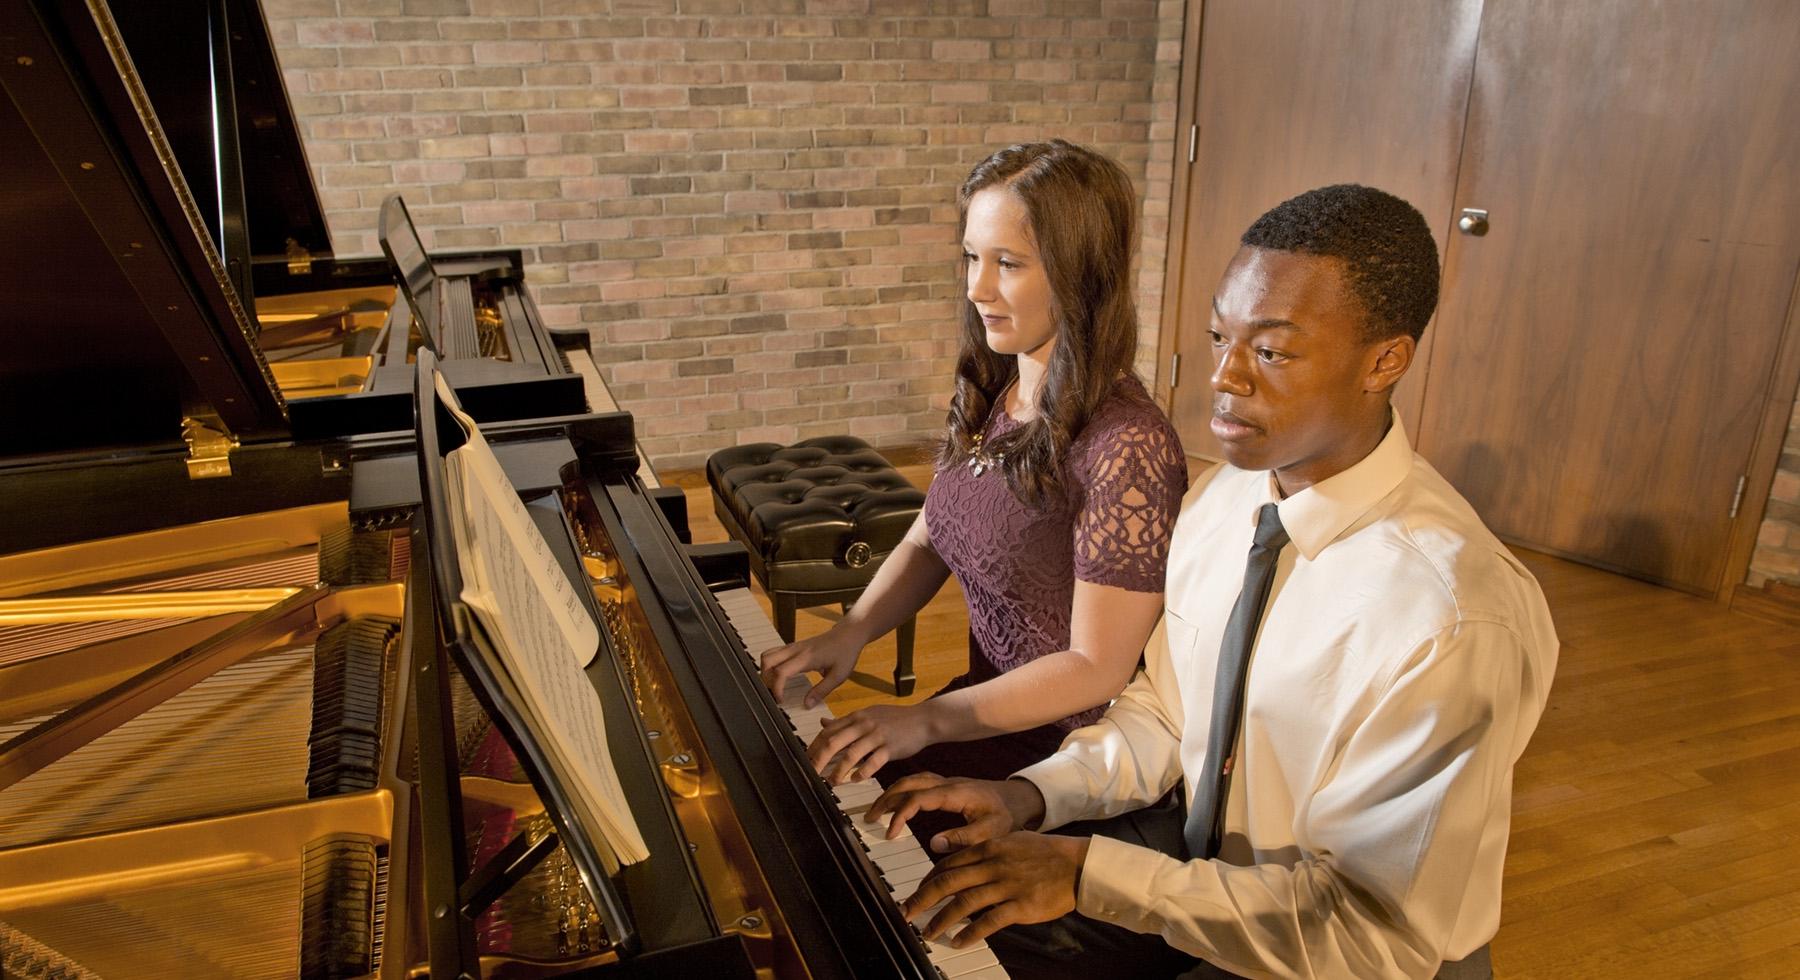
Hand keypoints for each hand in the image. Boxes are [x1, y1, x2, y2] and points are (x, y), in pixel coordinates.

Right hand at [760, 627, 861, 707]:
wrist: (848, 634)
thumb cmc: (845, 652)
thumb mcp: (838, 676)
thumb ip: (821, 691)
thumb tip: (807, 705)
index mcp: (806, 658)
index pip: (781, 672)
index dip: (776, 688)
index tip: (781, 700)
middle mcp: (796, 650)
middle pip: (767, 660)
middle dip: (765, 679)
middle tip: (775, 693)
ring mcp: (793, 647)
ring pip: (768, 655)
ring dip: (766, 671)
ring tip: (775, 686)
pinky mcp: (794, 647)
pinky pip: (774, 654)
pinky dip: (771, 666)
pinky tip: (780, 677)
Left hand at [806, 703, 934, 784]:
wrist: (923, 719)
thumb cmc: (895, 719)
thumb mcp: (868, 714)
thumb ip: (845, 721)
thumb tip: (822, 722)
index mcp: (856, 717)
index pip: (828, 731)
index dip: (814, 746)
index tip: (805, 760)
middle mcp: (863, 724)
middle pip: (834, 741)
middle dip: (819, 759)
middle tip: (810, 774)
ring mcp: (877, 735)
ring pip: (852, 753)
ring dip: (839, 770)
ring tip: (832, 782)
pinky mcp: (891, 747)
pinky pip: (874, 761)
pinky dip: (863, 772)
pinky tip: (857, 780)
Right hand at [867, 773, 1044, 852]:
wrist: (1017, 801)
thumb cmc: (1005, 817)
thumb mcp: (991, 832)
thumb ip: (965, 839)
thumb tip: (934, 844)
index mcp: (956, 793)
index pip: (919, 798)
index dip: (901, 814)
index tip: (890, 833)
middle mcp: (947, 784)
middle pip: (908, 783)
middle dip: (886, 799)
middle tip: (870, 818)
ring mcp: (945, 783)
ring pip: (911, 780)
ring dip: (891, 794)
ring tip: (875, 812)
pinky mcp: (945, 787)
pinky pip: (917, 784)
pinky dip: (901, 792)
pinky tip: (895, 806)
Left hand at [901, 831, 1089, 947]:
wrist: (1077, 864)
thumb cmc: (1047, 854)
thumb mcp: (1012, 842)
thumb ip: (987, 853)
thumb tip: (965, 866)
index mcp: (989, 848)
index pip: (948, 864)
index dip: (928, 880)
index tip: (918, 892)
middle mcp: (993, 865)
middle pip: (947, 882)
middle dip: (922, 899)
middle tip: (907, 912)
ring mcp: (1006, 886)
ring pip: (963, 903)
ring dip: (941, 919)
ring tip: (928, 932)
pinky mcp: (1020, 906)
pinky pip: (989, 921)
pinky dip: (971, 933)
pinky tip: (959, 941)